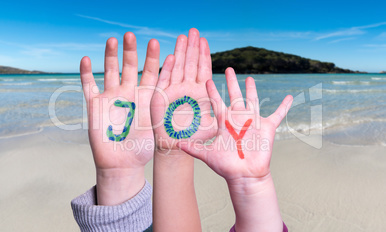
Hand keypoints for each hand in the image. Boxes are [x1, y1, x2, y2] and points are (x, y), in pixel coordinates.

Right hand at [80, 32, 159, 204]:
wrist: (123, 164)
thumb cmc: (143, 149)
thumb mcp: (158, 126)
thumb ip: (170, 111)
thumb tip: (188, 103)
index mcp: (146, 96)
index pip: (151, 73)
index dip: (152, 59)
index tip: (155, 43)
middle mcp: (129, 93)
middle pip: (129, 67)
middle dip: (130, 51)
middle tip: (131, 35)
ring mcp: (112, 97)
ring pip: (110, 71)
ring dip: (110, 56)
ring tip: (113, 40)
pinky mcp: (95, 106)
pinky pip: (89, 87)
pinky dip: (86, 74)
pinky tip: (86, 60)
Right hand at [151, 28, 215, 151]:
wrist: (174, 146)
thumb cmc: (193, 137)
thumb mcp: (213, 125)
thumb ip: (224, 116)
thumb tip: (242, 108)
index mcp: (200, 92)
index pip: (202, 69)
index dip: (203, 55)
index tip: (205, 41)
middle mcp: (186, 89)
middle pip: (190, 64)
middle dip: (192, 48)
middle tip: (194, 31)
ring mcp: (173, 92)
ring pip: (178, 68)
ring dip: (180, 53)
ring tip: (183, 37)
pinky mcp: (161, 98)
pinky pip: (164, 82)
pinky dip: (167, 70)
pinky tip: (171, 57)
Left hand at [178, 67, 291, 231]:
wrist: (244, 175)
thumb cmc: (226, 166)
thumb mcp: (208, 155)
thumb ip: (193, 148)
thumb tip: (176, 144)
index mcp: (224, 123)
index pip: (217, 103)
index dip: (212, 92)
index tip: (207, 80)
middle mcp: (238, 119)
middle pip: (234, 96)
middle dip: (232, 83)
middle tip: (229, 69)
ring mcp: (253, 122)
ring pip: (253, 101)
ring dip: (252, 90)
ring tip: (250, 78)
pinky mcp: (267, 127)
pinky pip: (278, 114)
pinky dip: (284, 106)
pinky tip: (290, 97)